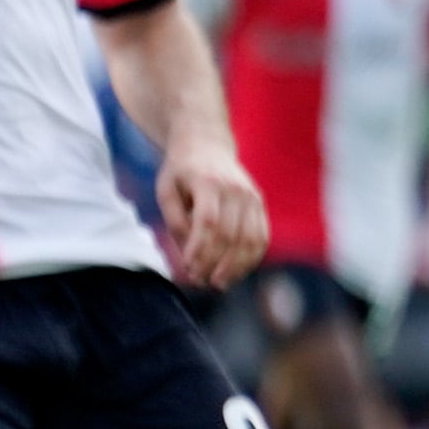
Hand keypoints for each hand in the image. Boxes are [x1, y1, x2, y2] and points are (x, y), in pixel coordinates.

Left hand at [154, 150, 268, 288]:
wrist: (207, 144)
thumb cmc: (180, 171)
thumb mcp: (166, 190)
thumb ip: (175, 220)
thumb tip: (189, 252)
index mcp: (209, 182)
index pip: (209, 222)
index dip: (201, 249)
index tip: (189, 268)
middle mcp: (236, 189)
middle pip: (231, 234)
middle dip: (215, 263)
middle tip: (200, 282)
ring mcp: (252, 196)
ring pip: (251, 239)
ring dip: (236, 266)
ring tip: (219, 283)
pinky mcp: (260, 204)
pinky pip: (262, 237)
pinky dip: (251, 258)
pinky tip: (236, 272)